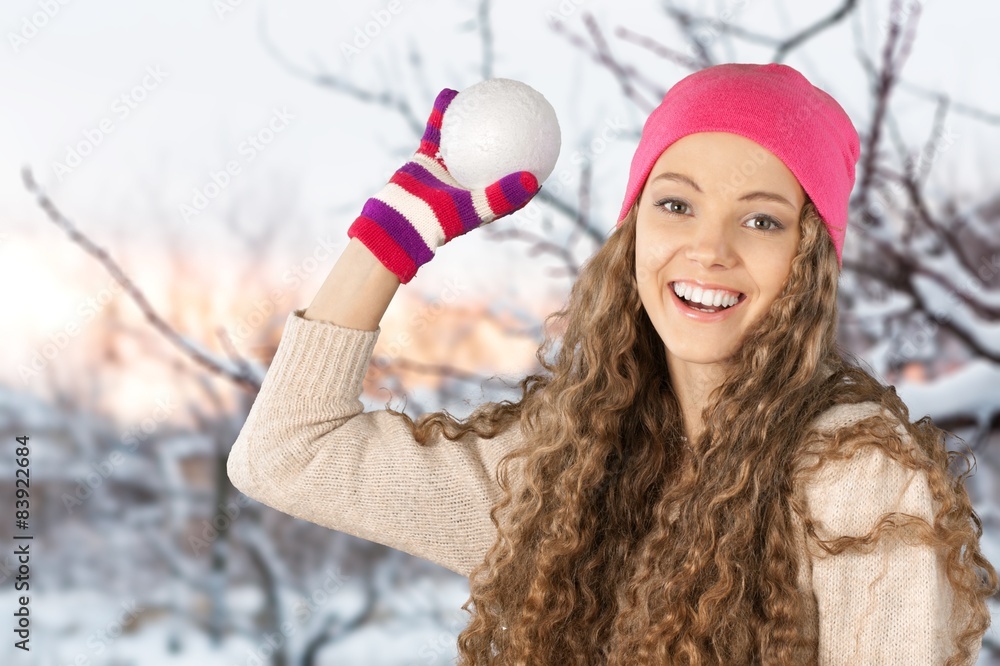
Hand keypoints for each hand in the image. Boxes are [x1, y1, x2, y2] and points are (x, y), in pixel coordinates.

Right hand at [347, 88, 540, 283]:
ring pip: (466, 139)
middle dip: (506, 137)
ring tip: (488, 94)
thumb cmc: (439, 221)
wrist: (398, 222)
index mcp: (483, 199)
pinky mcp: (426, 158)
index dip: (530, 166)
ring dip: (476, 119)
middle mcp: (467, 183)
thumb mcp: (474, 208)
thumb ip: (502, 195)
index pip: (514, 182)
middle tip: (522, 113)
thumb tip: (534, 179)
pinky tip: (451, 93)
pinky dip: (442, 113)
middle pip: (492, 156)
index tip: (546, 149)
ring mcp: (446, 170)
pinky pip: (437, 131)